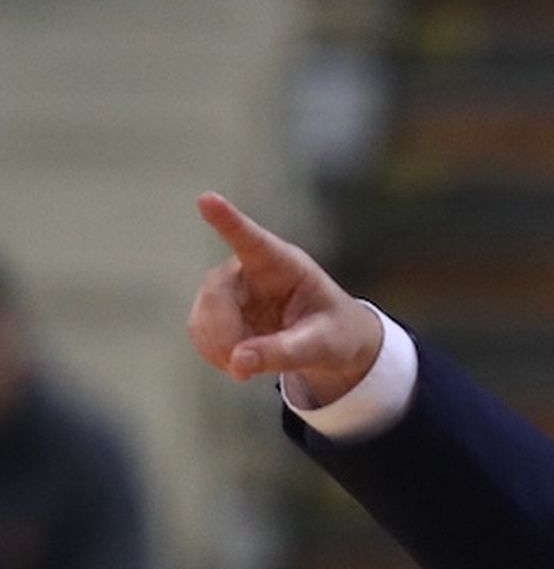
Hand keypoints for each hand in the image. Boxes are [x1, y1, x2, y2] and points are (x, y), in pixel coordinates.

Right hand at [187, 192, 383, 404]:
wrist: (332, 343)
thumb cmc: (336, 334)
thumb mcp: (323, 346)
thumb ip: (286, 351)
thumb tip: (238, 361)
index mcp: (284, 264)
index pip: (252, 240)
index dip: (229, 221)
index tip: (207, 199)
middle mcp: (251, 269)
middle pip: (216, 292)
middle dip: (224, 333)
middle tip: (241, 368)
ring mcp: (232, 290)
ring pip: (203, 314)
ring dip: (219, 347)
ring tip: (250, 368)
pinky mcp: (220, 311)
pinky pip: (201, 331)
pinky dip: (216, 354)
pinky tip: (240, 364)